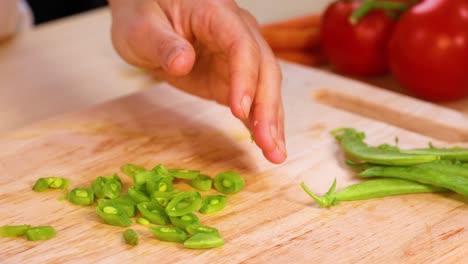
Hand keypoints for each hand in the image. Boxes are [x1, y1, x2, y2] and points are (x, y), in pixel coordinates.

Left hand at [108, 0, 286, 163]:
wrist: (147, 18)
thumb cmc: (144, 14)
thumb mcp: (142, 27)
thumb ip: (163, 44)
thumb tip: (183, 62)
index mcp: (217, 14)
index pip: (242, 46)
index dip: (245, 79)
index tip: (239, 111)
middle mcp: (238, 32)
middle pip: (264, 69)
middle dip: (268, 108)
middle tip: (268, 143)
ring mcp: (238, 57)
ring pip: (266, 87)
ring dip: (271, 121)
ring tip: (275, 153)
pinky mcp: (233, 78)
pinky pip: (253, 100)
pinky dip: (260, 123)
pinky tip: (268, 145)